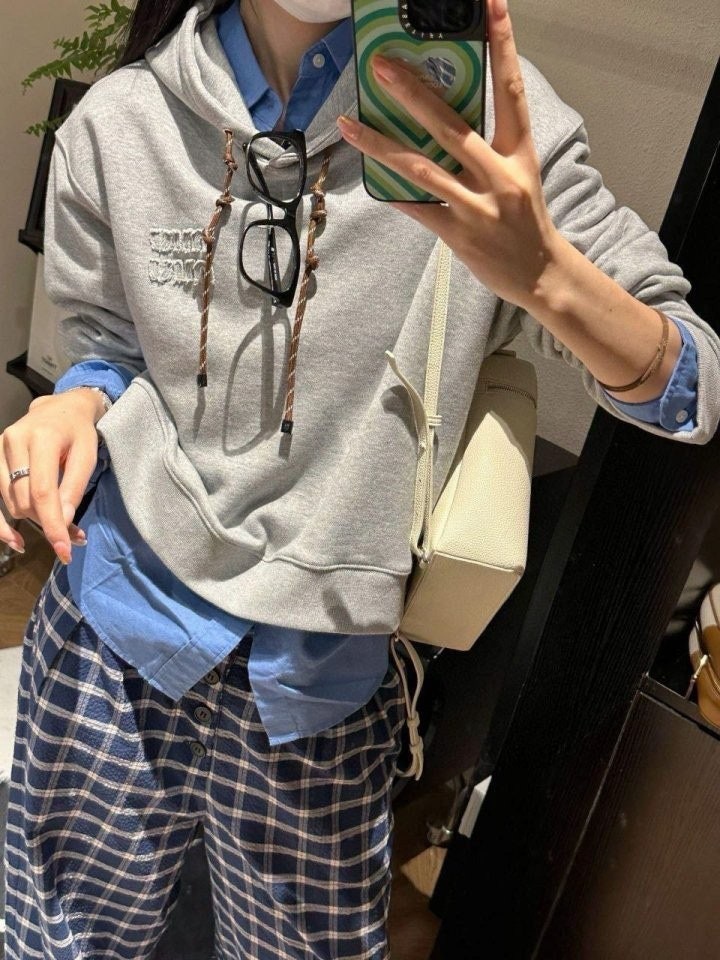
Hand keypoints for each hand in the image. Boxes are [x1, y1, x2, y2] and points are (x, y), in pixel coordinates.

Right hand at [0, 390, 103, 562]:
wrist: (60, 409)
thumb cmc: (78, 433)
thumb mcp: (87, 456)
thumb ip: (74, 488)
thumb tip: (62, 522)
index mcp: (42, 438)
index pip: (42, 491)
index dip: (51, 524)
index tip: (63, 550)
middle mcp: (14, 441)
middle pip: (25, 499)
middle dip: (48, 522)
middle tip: (75, 535)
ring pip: (11, 501)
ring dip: (34, 519)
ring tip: (60, 524)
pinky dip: (4, 521)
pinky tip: (15, 539)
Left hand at [337, 0, 561, 312]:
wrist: (540, 275)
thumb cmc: (525, 220)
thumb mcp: (518, 173)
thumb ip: (486, 146)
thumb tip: (439, 119)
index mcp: (519, 151)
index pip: (510, 88)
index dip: (502, 43)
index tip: (491, 3)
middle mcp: (500, 174)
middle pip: (451, 125)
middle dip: (413, 93)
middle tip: (382, 65)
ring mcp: (478, 206)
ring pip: (422, 167)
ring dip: (381, 143)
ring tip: (349, 122)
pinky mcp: (458, 234)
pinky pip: (417, 208)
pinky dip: (392, 192)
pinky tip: (369, 176)